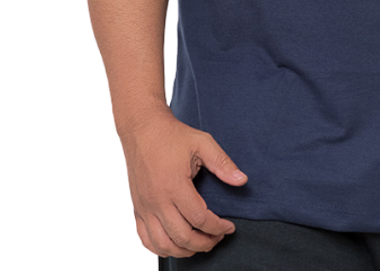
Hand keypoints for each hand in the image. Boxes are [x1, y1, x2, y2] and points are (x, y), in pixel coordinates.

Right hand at [120, 108, 248, 257]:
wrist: (143, 129)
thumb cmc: (172, 135)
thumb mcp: (202, 143)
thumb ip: (223, 163)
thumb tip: (242, 180)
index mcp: (174, 185)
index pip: (199, 218)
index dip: (217, 227)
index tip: (229, 226)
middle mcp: (157, 201)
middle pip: (182, 237)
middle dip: (205, 243)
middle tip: (218, 238)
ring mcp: (145, 207)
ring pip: (163, 244)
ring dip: (184, 251)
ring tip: (200, 244)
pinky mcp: (137, 209)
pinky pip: (146, 240)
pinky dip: (161, 248)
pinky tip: (175, 244)